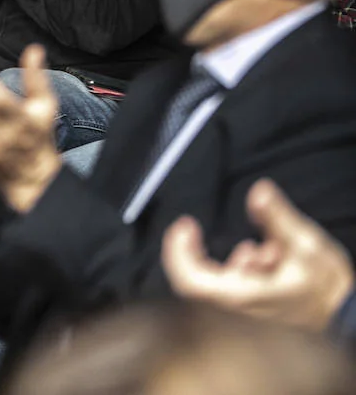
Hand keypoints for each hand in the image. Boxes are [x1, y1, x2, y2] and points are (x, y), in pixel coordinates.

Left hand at [162, 179, 354, 331]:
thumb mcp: (306, 246)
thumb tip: (258, 192)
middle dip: (199, 253)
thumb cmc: (328, 291)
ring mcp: (244, 319)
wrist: (351, 322)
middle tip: (195, 231)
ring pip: (217, 287)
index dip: (177, 252)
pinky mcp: (255, 320)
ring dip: (233, 263)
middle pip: (194, 282)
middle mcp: (236, 313)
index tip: (183, 227)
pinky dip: (243, 273)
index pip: (189, 281)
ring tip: (267, 251)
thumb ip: (277, 219)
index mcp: (241, 298)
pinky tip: (268, 262)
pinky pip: (233, 294)